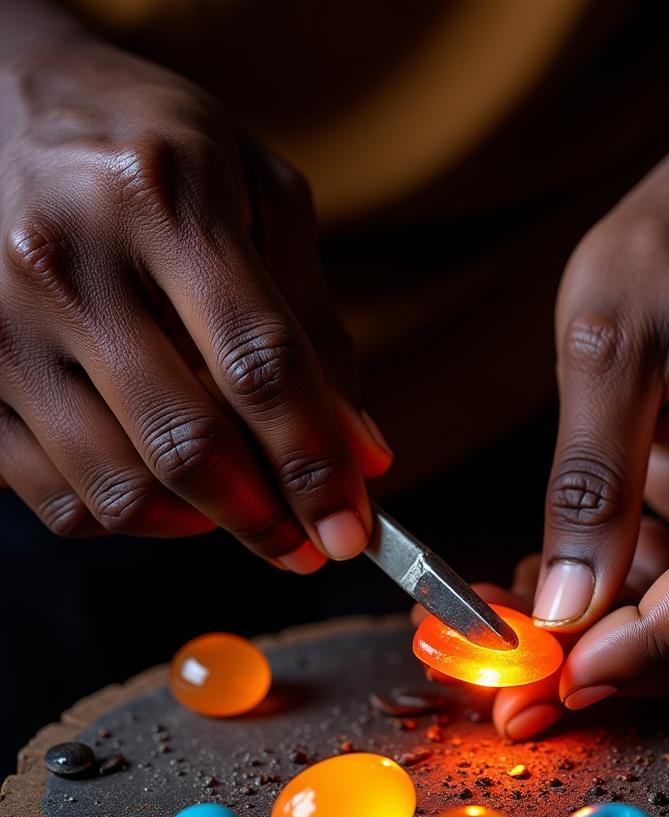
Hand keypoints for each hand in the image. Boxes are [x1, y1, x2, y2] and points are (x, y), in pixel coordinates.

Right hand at [0, 32, 389, 567]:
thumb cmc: (155, 149)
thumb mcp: (260, 199)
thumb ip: (316, 326)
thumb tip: (365, 453)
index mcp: (165, 200)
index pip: (260, 365)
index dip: (316, 464)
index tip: (351, 531)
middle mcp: (68, 261)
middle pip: (186, 443)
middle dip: (266, 520)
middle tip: (308, 547)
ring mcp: (0, 321)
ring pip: (114, 488)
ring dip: (200, 527)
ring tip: (246, 513)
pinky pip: (52, 494)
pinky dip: (126, 518)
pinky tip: (169, 496)